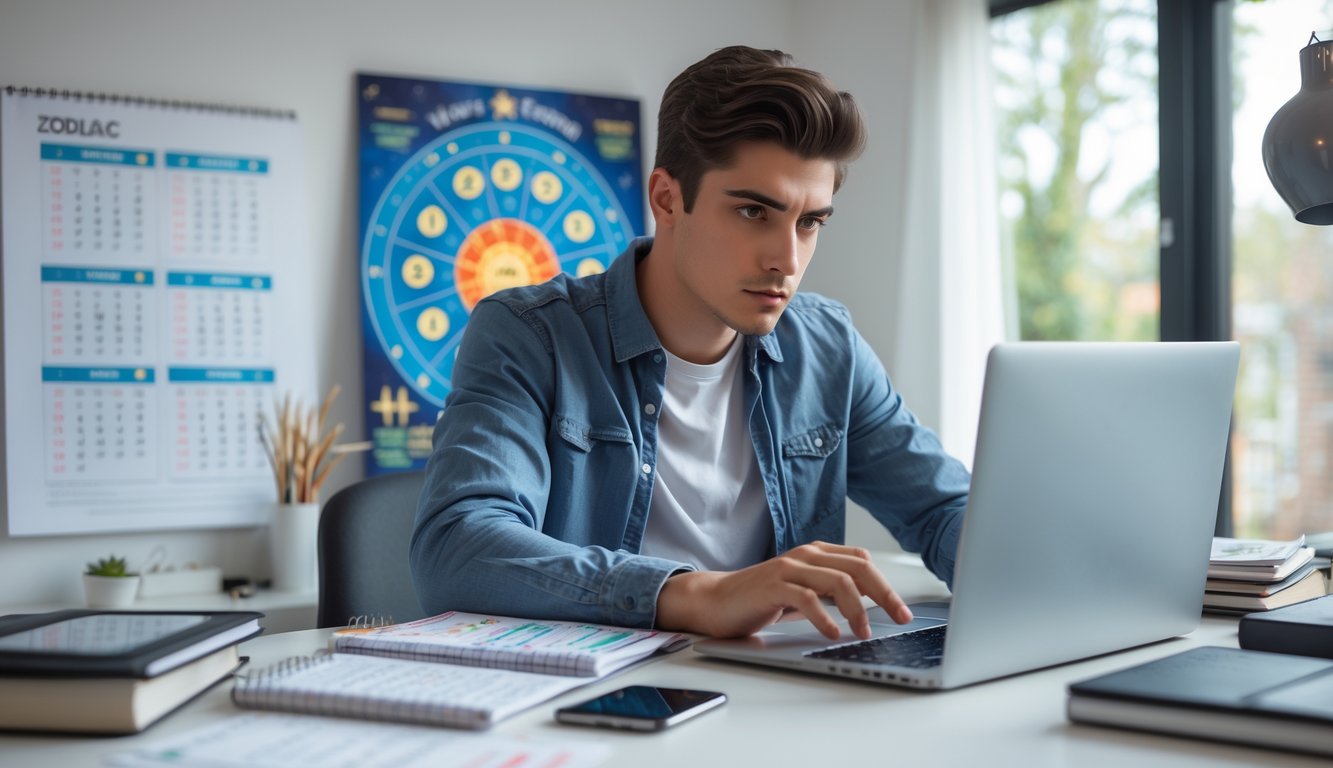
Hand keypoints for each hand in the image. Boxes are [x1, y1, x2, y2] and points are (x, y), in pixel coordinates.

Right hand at [655, 542, 912, 640]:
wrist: (716, 600)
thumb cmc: (760, 599)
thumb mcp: (803, 592)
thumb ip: (830, 592)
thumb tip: (868, 607)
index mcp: (816, 554)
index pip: (861, 561)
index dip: (886, 585)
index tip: (902, 611)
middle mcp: (806, 555)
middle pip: (857, 568)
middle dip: (884, 595)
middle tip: (899, 619)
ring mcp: (789, 568)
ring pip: (838, 581)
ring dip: (858, 610)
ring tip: (863, 632)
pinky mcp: (773, 586)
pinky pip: (808, 598)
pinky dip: (825, 617)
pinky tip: (833, 633)